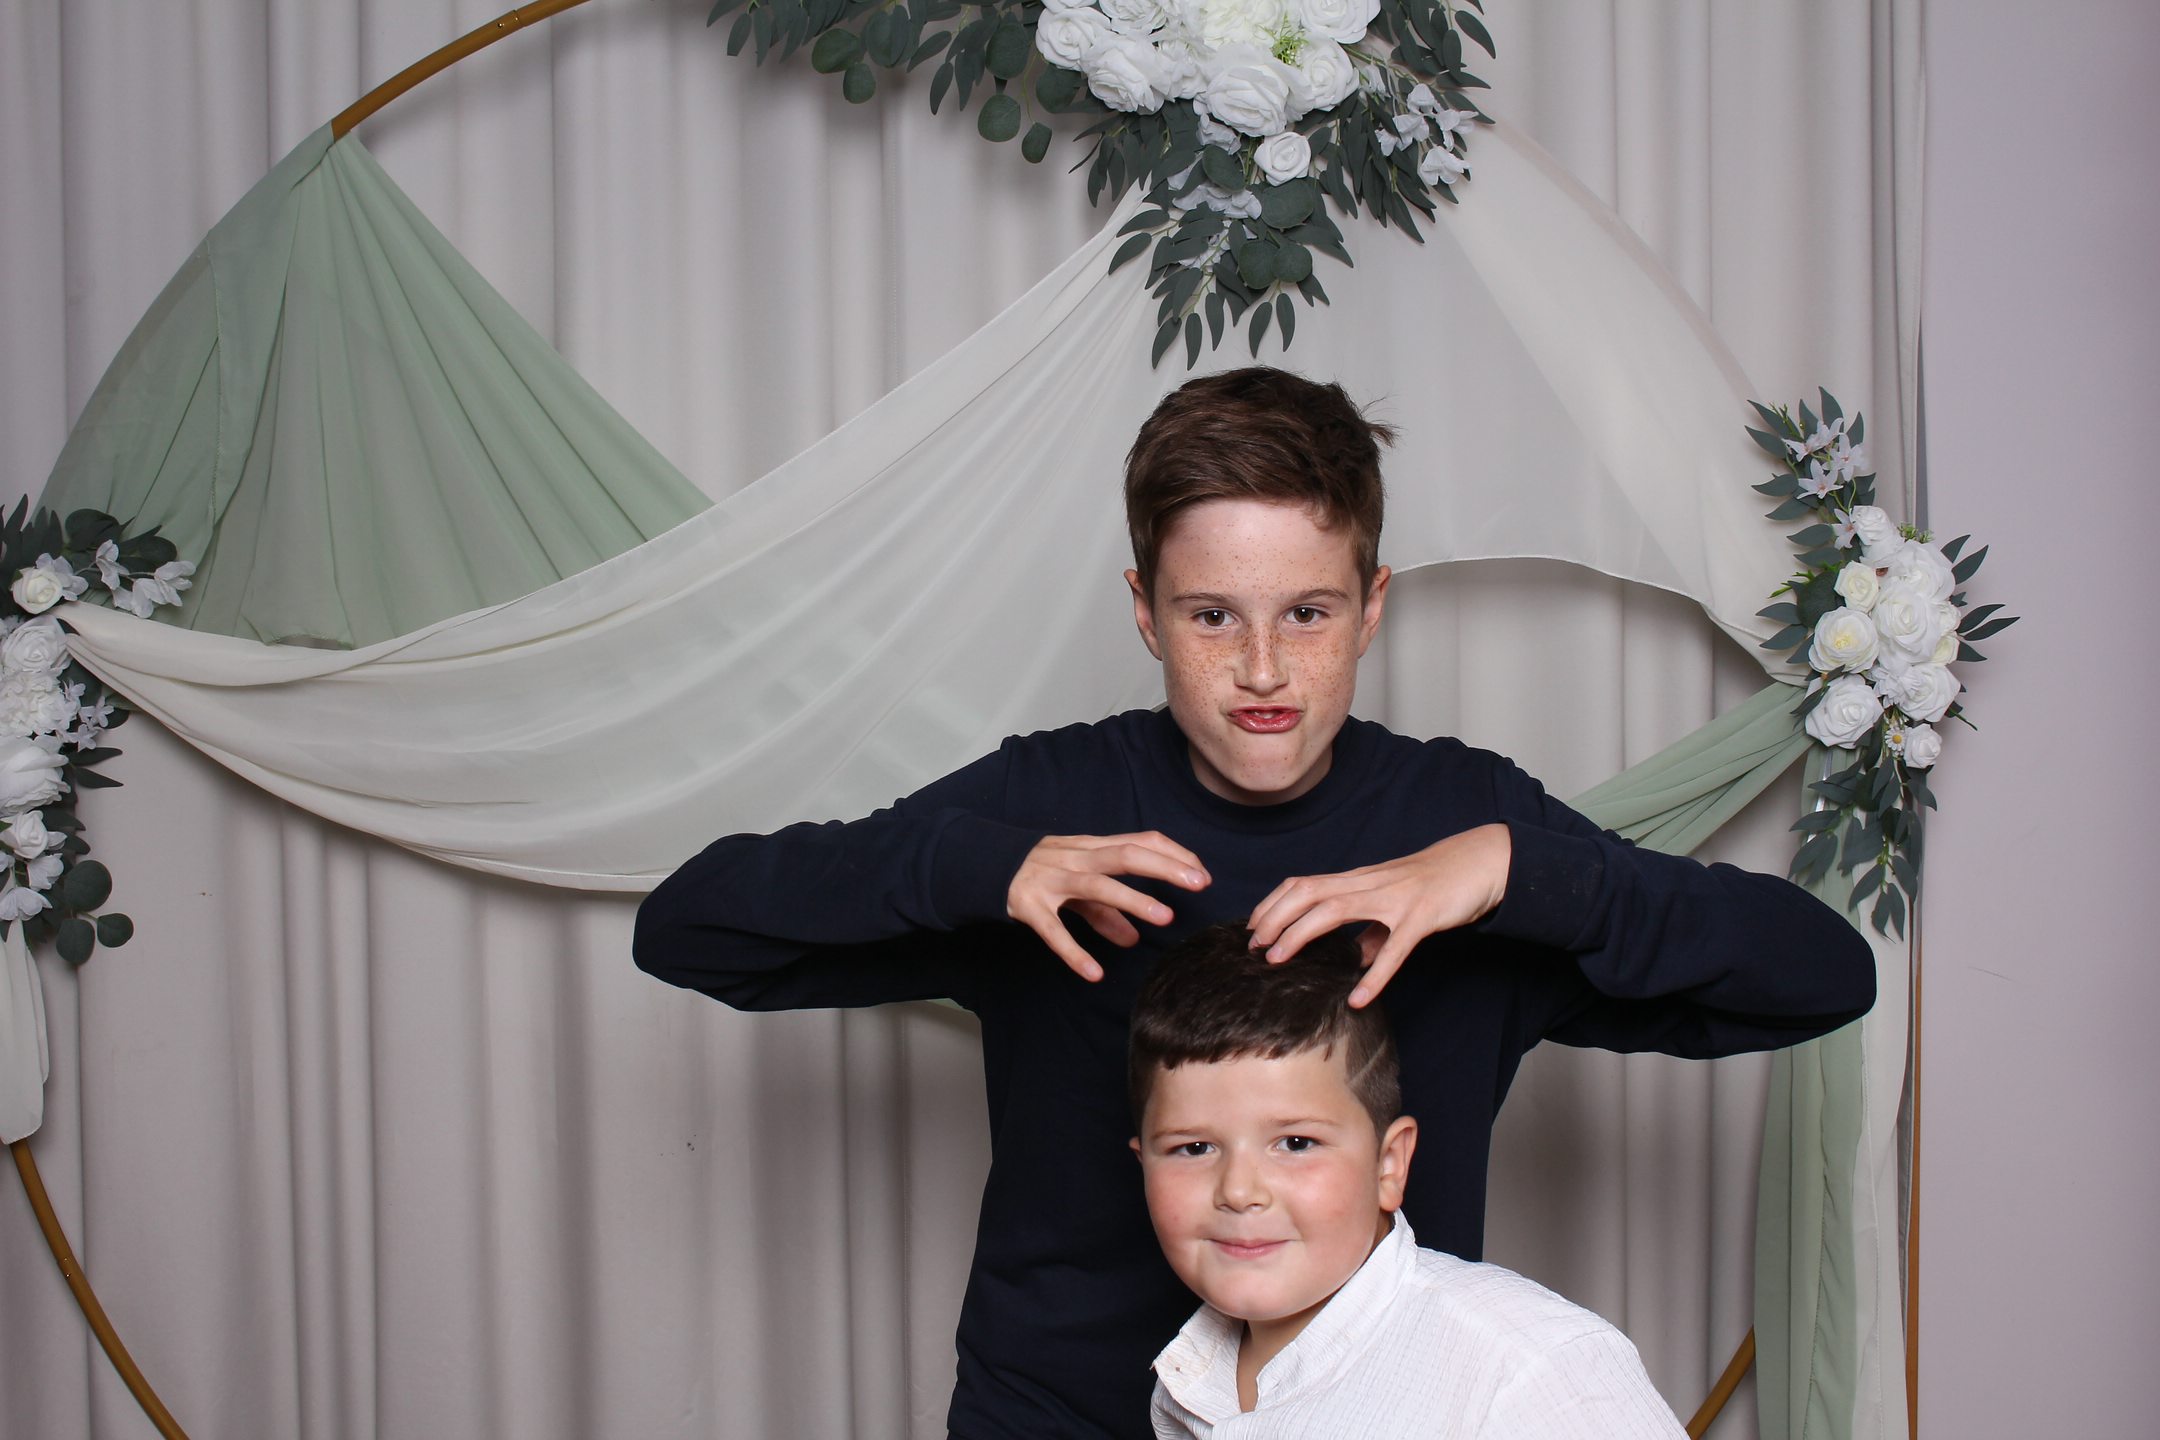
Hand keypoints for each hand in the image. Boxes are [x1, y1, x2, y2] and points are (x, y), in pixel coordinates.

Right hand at [1007, 832, 1210, 981]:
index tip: (1202, 874)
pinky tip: (1094, 973)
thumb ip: (1106, 912)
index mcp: (1091, 848)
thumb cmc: (1043, 873)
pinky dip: (1074, 951)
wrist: (984, 864)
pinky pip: (1054, 930)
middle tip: (1199, 884)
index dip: (1173, 854)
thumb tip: (1134, 939)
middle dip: (1164, 867)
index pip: (1140, 841)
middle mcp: (1074, 858)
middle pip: (1125, 855)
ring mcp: (1050, 880)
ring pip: (1096, 886)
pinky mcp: (1028, 906)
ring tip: (1164, 917)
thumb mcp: (1077, 885)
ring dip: (1132, 900)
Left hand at [1245, 823, 1511, 1005]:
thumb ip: (1373, 930)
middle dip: (1274, 918)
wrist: (1483, 862)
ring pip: (1335, 908)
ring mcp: (1394, 898)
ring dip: (1301, 934)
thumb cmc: (1437, 882)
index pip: (1304, 884)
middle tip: (1253, 947)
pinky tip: (1358, 1000)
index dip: (1273, 904)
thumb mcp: (1395, 903)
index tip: (1252, 929)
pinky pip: (1394, 949)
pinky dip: (1374, 976)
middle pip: (1308, 892)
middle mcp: (1369, 884)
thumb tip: (1356, 960)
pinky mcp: (1422, 916)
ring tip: (1278, 962)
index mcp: (1360, 881)